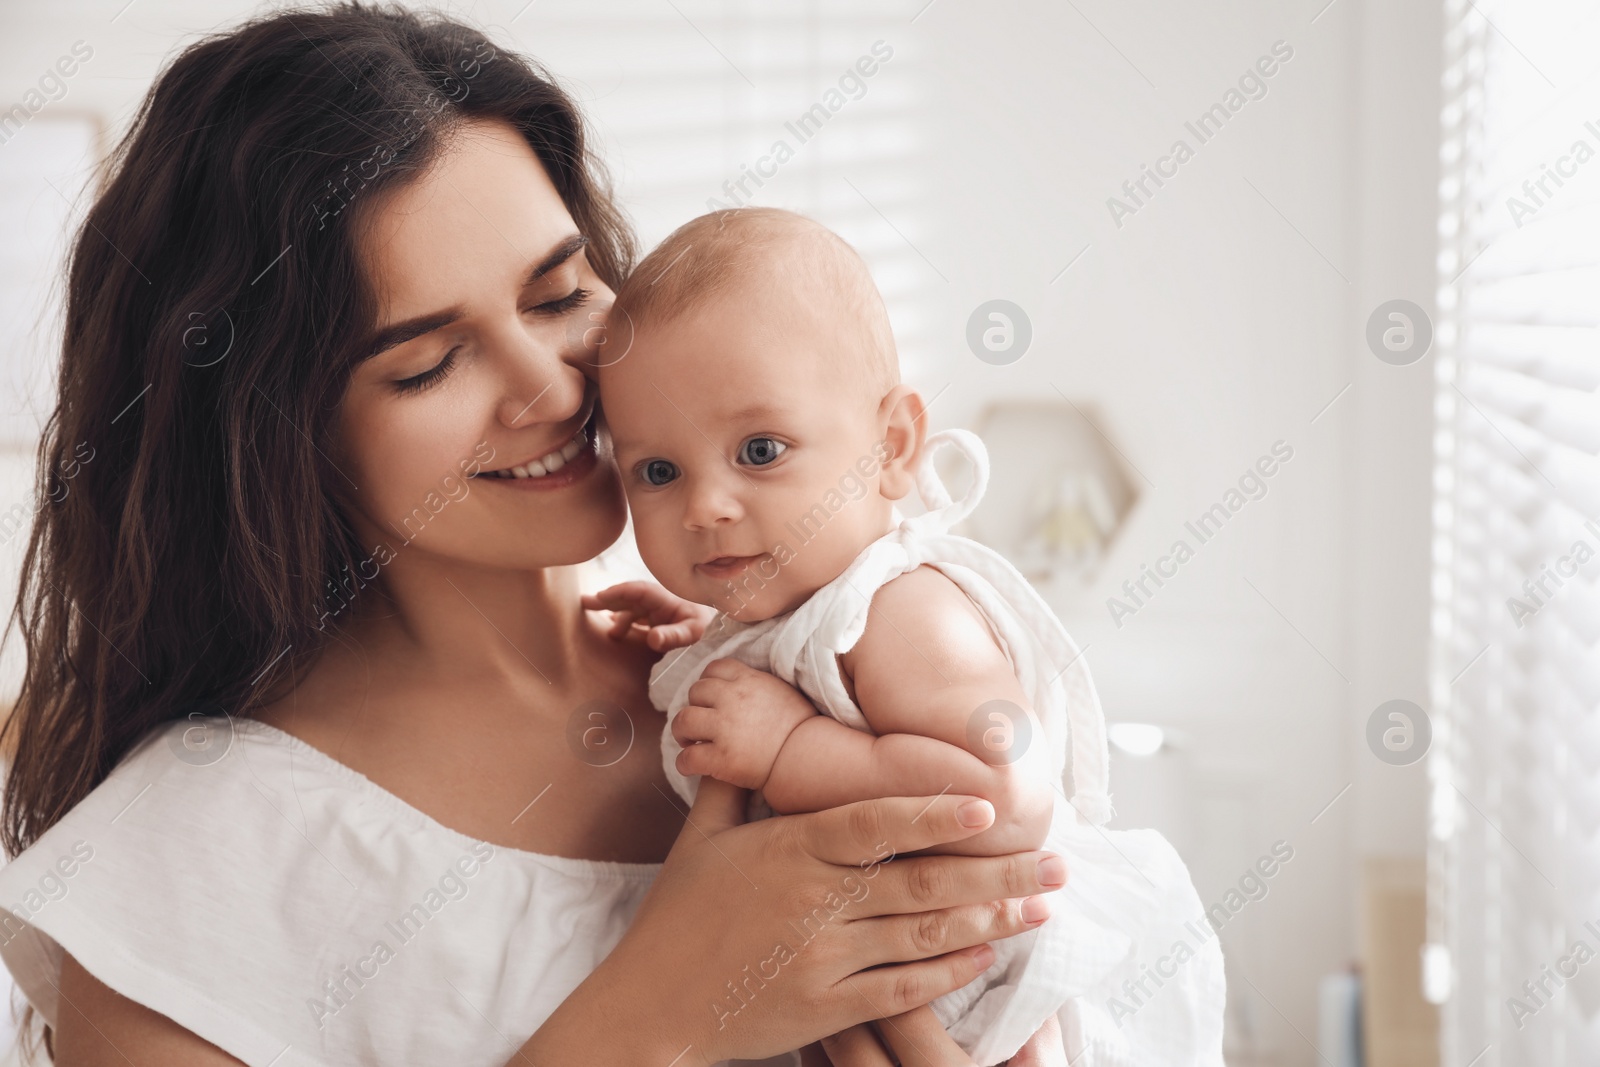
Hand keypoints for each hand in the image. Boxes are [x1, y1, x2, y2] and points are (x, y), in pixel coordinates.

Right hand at [525, 781, 1068, 1064]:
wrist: (650, 1008)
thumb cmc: (675, 919)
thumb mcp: (701, 839)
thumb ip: (734, 784)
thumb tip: (741, 728)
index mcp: (790, 851)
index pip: (874, 822)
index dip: (934, 811)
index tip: (990, 802)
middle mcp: (815, 903)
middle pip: (922, 881)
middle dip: (999, 871)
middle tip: (1058, 861)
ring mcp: (825, 960)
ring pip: (924, 935)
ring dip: (992, 919)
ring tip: (1043, 905)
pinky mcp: (829, 1008)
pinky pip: (904, 990)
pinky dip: (949, 972)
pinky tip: (988, 955)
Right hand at [581, 580, 714, 650]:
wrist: (720, 630)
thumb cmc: (707, 628)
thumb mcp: (692, 632)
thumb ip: (673, 635)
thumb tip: (652, 639)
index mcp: (665, 599)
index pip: (638, 590)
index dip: (618, 592)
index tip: (600, 596)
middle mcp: (658, 602)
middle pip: (629, 597)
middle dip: (608, 598)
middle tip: (585, 602)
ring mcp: (657, 611)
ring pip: (630, 608)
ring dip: (614, 612)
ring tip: (599, 622)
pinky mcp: (657, 620)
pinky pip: (635, 618)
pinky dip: (622, 621)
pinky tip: (613, 630)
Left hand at [672, 658, 816, 788]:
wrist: (810, 756)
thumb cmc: (801, 727)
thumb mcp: (782, 691)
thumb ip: (757, 683)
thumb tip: (741, 683)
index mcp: (748, 680)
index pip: (714, 668)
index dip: (707, 682)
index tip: (710, 698)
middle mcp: (732, 699)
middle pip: (695, 692)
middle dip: (695, 706)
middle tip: (700, 723)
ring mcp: (724, 728)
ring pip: (683, 720)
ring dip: (682, 732)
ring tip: (689, 741)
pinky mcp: (721, 758)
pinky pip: (688, 757)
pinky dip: (685, 763)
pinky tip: (691, 766)